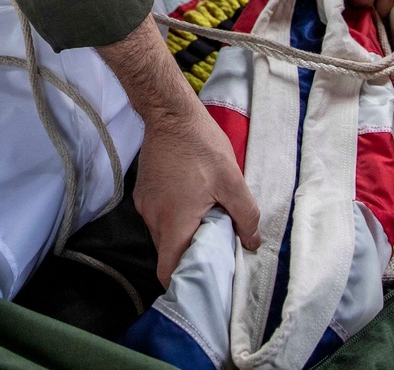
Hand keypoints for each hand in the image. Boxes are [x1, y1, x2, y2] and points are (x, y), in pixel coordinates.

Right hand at [134, 99, 260, 286]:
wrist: (170, 113)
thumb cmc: (201, 145)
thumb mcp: (232, 179)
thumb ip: (245, 215)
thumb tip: (251, 243)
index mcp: (174, 221)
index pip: (168, 271)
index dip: (185, 281)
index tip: (206, 277)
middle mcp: (153, 217)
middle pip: (168, 254)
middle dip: (190, 255)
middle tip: (215, 244)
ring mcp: (144, 204)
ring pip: (163, 235)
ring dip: (183, 234)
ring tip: (206, 218)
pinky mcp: (142, 192)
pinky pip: (158, 217)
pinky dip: (174, 218)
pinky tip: (191, 200)